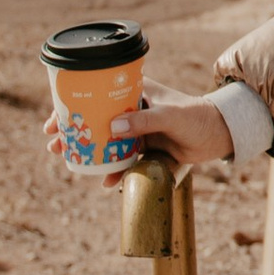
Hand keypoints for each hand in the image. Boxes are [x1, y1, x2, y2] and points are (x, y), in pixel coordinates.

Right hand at [36, 82, 233, 173]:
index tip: (57, 117)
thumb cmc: (197, 116)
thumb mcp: (170, 115)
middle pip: (95, 119)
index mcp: (136, 92)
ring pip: (105, 141)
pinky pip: (122, 159)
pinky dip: (111, 170)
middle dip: (73, 131)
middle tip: (53, 143)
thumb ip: (145, 121)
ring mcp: (137, 130)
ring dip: (87, 151)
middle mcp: (133, 109)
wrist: (220, 135)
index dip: (75, 104)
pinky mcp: (145, 149)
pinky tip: (104, 182)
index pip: (98, 94)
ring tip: (69, 161)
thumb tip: (113, 128)